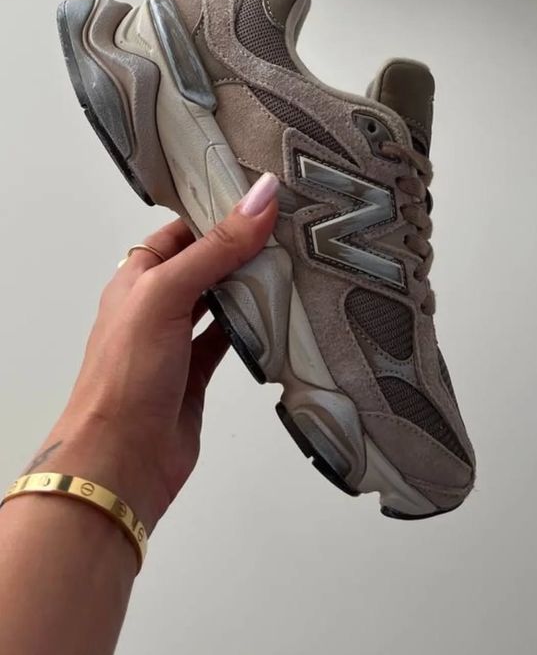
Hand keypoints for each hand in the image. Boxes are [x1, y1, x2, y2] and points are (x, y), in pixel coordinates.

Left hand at [24, 174, 279, 531]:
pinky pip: (233, 339)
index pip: (185, 229)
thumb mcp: (167, 293)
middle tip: (294, 225)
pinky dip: (257, 327)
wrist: (121, 459)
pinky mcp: (199, 373)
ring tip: (298, 261)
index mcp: (138, 275)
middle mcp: (157, 303)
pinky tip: (284, 313)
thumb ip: (217, 248)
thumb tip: (261, 196)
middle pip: (208, 262)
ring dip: (254, 285)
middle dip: (245, 246)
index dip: (220, 210)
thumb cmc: (126, 373)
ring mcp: (178, 340)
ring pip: (223, 299)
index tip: (267, 195)